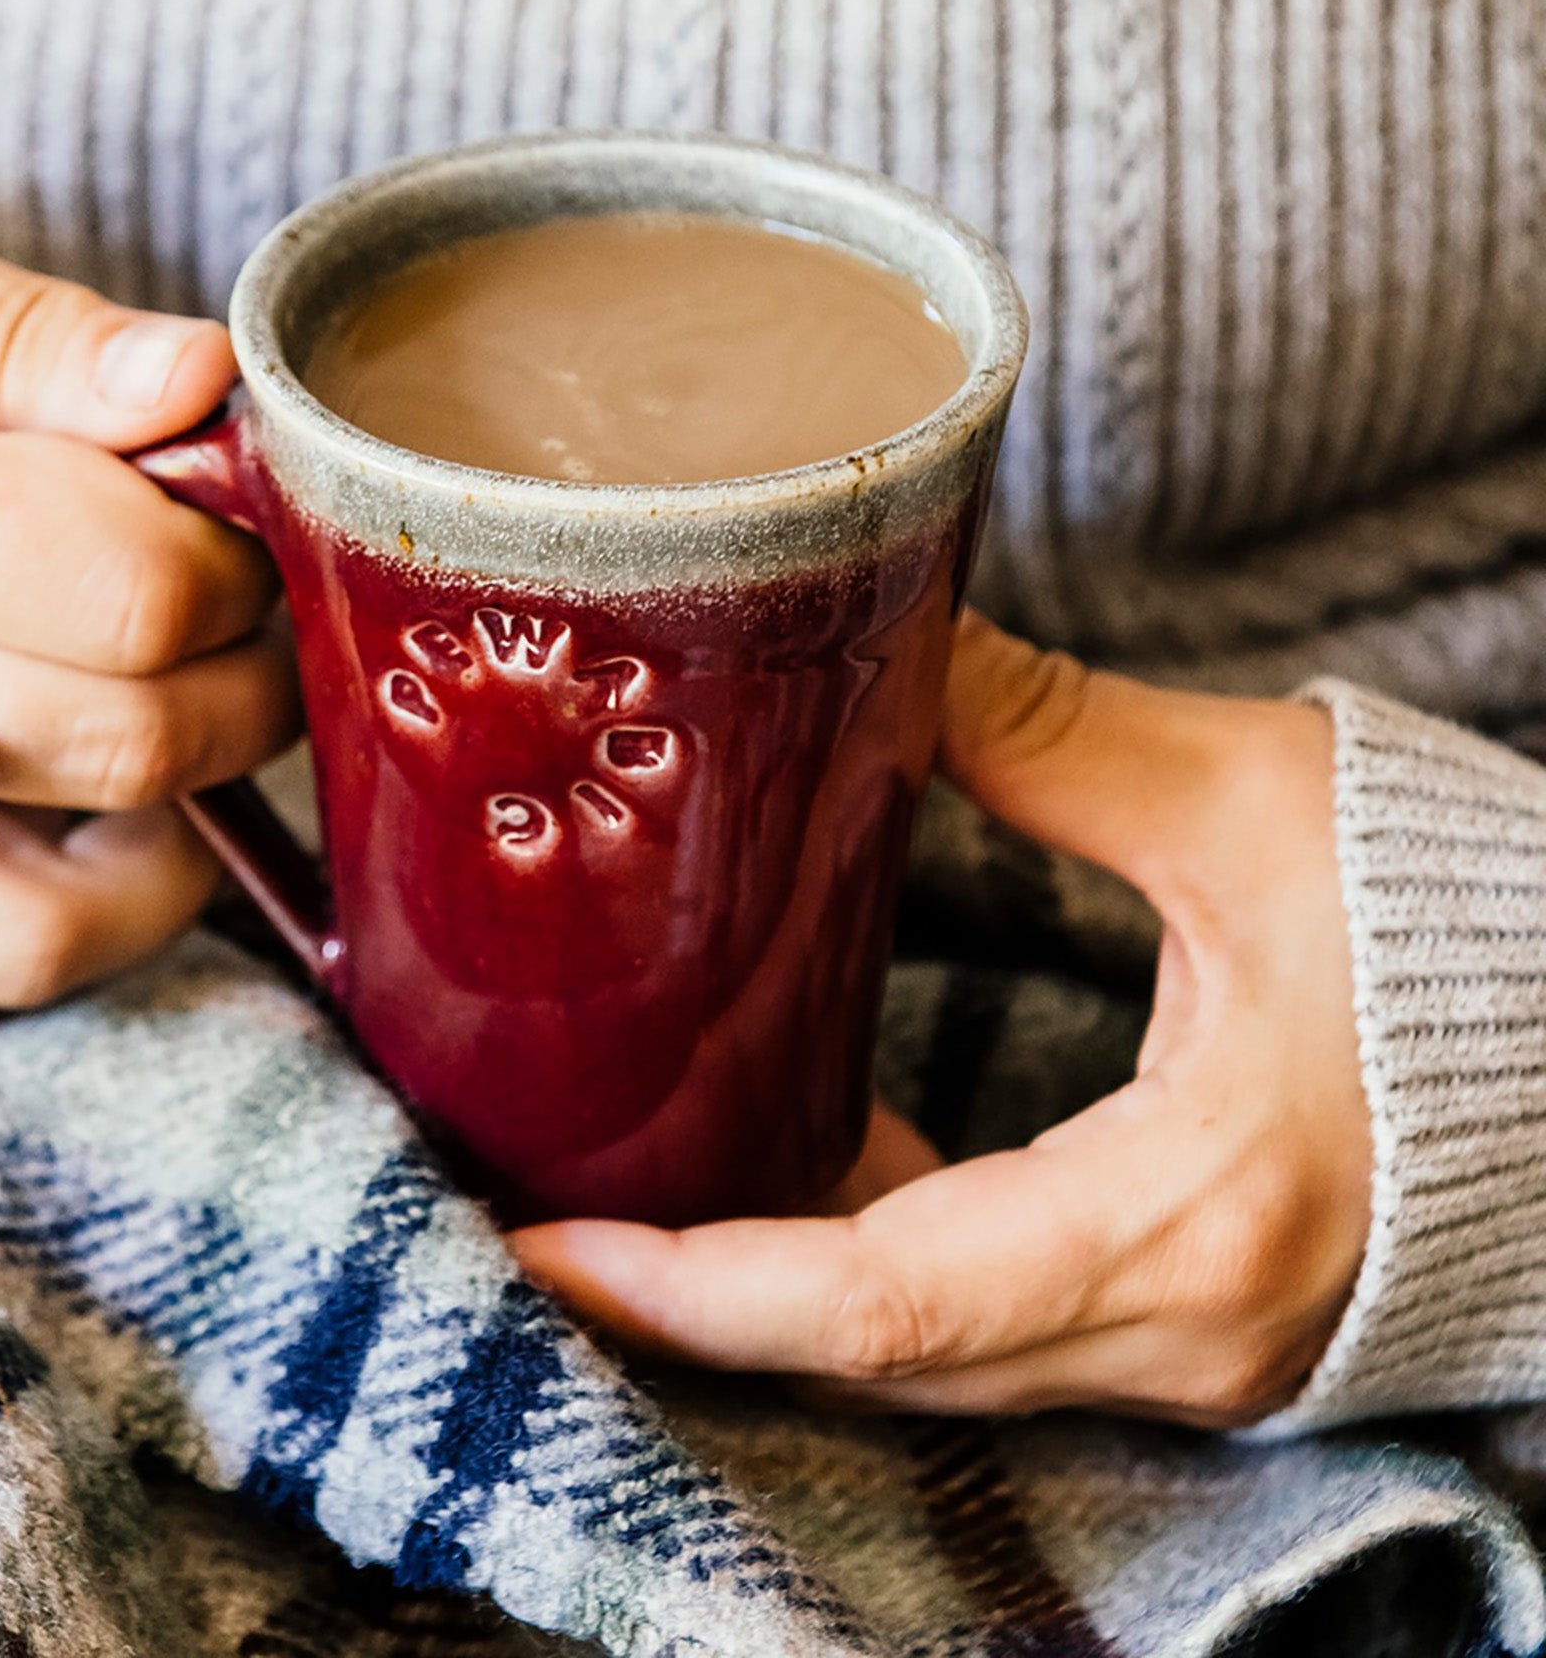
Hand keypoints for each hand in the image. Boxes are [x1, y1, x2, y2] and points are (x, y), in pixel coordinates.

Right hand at [0, 178, 298, 1029]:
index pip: (131, 592)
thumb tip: (205, 381)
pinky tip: (55, 827)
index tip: (230, 533)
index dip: (235, 567)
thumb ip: (31, 337)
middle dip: (242, 690)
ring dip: (165, 850)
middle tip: (237, 632)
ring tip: (170, 755)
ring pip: (42, 930)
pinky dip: (37, 932)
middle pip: (123, 750)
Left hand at [513, 616, 1371, 1427]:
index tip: (552, 1241)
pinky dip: (873, 1261)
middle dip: (693, 1293)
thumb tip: (887, 642)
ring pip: (925, 1353)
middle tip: (541, 1206)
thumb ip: (1047, 733)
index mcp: (1182, 1211)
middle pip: (874, 1350)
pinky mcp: (1195, 1316)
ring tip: (634, 1180)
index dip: (696, 1285)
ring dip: (770, 1281)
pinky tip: (804, 1153)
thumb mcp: (1251, 805)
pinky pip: (990, 1322)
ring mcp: (1190, 1343)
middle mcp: (1174, 1324)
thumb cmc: (1466, 935)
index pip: (882, 1297)